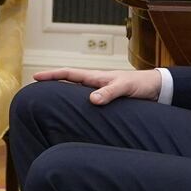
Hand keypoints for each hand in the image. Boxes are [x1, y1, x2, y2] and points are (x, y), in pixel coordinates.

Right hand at [32, 66, 161, 104]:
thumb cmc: (140, 84)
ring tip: (48, 105)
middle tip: (35, 92)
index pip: (68, 74)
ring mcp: (100, 92)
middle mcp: (95, 84)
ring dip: (62, 96)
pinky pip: (86, 103)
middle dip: (51, 85)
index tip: (35, 77)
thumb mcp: (124, 87)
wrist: (155, 88)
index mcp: (95, 77)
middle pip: (68, 83)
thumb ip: (109, 92)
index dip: (51, 75)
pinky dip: (76, 107)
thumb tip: (92, 100)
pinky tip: (73, 115)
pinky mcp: (107, 101)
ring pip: (75, 93)